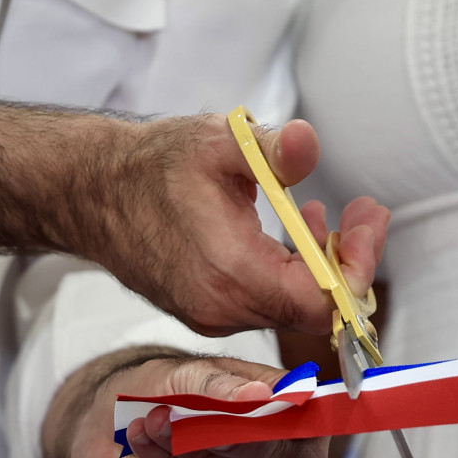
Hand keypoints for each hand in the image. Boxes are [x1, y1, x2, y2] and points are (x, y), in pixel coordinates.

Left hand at [50, 353, 327, 457]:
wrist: (125, 425)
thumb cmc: (181, 393)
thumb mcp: (197, 374)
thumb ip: (226, 384)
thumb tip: (260, 394)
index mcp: (302, 424)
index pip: (309, 425)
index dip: (279, 415)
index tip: (246, 399)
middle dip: (226, 434)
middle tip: (181, 412)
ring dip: (186, 447)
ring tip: (151, 418)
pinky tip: (142, 439)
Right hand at [85, 114, 390, 336]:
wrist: (90, 191)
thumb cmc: (151, 165)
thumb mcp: (218, 141)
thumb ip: (270, 149)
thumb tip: (308, 143)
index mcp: (229, 273)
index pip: (319, 302)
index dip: (355, 268)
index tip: (368, 223)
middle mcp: (221, 308)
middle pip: (312, 308)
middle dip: (347, 260)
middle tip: (365, 215)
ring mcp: (211, 316)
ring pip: (290, 306)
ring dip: (318, 264)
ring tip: (327, 215)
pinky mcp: (204, 312)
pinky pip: (264, 303)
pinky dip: (289, 272)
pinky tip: (291, 231)